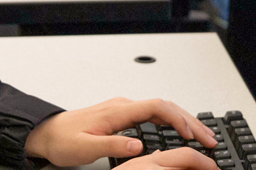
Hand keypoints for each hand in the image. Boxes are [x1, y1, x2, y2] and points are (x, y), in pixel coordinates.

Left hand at [24, 97, 218, 166]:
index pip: (156, 107)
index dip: (177, 118)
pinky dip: (172, 122)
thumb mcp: (86, 148)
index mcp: (118, 111)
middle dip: (190, 120)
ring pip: (163, 109)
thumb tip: (138, 145)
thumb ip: (113, 146)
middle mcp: (123, 106)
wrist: (46, 133)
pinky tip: (180, 132)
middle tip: (208, 137)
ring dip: (184, 121)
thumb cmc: (63, 140)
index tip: (191, 133)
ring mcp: (124, 109)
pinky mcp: (123, 115)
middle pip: (166, 106)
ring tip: (202, 135)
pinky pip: (154, 113)